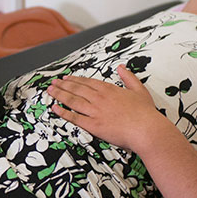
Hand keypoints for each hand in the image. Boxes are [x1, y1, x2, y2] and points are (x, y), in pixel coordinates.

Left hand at [46, 67, 163, 151]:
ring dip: (59, 95)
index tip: (67, 78)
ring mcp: (95, 111)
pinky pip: (74, 117)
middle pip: (77, 89)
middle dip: (63, 85)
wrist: (146, 130)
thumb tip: (121, 67)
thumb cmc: (145, 113)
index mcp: (109, 89)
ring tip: (50, 91)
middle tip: (53, 83)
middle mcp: (99, 98)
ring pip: (72, 100)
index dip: (75, 79)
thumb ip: (129, 77)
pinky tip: (55, 108)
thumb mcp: (139, 90)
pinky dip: (63, 112)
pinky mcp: (93, 125)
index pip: (88, 82)